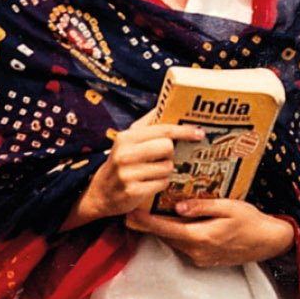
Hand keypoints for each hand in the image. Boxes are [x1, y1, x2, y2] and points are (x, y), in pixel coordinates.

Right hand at [61, 110, 204, 230]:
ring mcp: (128, 173)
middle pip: (168, 147)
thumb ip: (146, 124)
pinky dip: (161, 183)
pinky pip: (162, 183)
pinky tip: (150, 183)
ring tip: (153, 172)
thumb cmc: (120, 162)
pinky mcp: (133, 191)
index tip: (199, 133)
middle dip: (170, 153)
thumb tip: (163, 105)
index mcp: (126, 137)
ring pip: (167, 167)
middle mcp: (125, 154)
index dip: (183, 130)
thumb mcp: (127, 140)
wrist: (100, 193)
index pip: (162, 130)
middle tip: (162, 157)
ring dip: (166, 171)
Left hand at [125, 199, 294, 267]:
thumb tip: (177, 207)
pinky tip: (174, 224)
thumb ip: (202, 207)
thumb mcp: (229, 207)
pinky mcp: (206, 259)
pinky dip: (176, 235)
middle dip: (149, 225)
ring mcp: (202, 258)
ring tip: (149, 215)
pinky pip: (185, 246)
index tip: (130, 214)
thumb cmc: (251, 221)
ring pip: (175, 242)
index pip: (166, 229)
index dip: (146, 222)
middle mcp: (198, 251)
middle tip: (133, 212)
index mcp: (202, 237)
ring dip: (162, 230)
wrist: (269, 242)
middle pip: (167, 237)